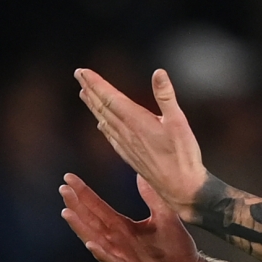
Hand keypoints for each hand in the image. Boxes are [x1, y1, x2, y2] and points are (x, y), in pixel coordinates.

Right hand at [59, 173, 208, 261]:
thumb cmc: (177, 247)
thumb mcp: (165, 215)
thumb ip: (152, 196)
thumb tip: (142, 174)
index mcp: (123, 227)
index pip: (98, 207)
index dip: (83, 193)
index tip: (69, 178)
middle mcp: (117, 241)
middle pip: (91, 220)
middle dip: (76, 205)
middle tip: (63, 189)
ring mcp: (121, 257)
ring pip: (95, 240)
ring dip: (81, 228)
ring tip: (67, 213)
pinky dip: (101, 254)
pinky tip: (91, 244)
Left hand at [74, 66, 206, 213]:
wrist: (181, 188)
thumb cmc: (182, 156)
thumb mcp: (179, 122)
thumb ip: (166, 97)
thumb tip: (158, 73)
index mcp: (137, 122)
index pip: (110, 98)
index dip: (96, 84)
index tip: (83, 72)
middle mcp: (127, 133)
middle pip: (103, 108)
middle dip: (90, 90)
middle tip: (79, 75)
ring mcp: (127, 146)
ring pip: (104, 121)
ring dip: (93, 106)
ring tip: (84, 94)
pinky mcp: (131, 157)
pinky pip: (111, 137)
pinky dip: (103, 127)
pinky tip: (101, 125)